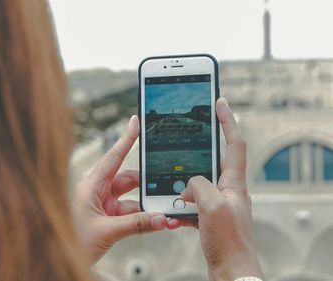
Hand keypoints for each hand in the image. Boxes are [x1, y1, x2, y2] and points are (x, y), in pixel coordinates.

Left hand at [73, 115, 179, 262]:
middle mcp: (96, 192)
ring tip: (161, 212)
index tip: (135, 122)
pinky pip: (129, 214)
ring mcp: (102, 206)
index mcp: (90, 186)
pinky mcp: (106, 219)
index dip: (125, 139)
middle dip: (146, 183)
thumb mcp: (106, 232)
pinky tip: (154, 222)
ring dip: (146, 206)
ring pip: (130, 199)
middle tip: (164, 185)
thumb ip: (136, 224)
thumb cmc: (70, 241)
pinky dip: (142, 218)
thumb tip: (160, 219)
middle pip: (127, 179)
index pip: (112, 158)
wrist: (58, 259)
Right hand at [180, 98, 262, 280]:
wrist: (232, 272)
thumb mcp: (211, 205)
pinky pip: (193, 205)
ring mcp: (219, 205)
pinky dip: (181, 206)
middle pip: (213, 162)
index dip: (227, 121)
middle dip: (196, 153)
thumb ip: (198, 185)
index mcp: (234, 184)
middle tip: (183, 141)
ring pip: (198, 184)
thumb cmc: (228, 242)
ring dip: (183, 185)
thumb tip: (188, 185)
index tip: (219, 102)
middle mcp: (229, 191)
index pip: (233, 144)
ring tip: (171, 190)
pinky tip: (172, 212)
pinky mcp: (210, 219)